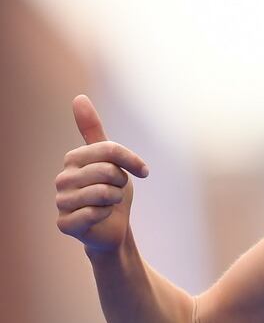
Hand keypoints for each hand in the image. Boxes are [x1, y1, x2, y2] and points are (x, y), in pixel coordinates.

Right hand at [55, 95, 148, 252]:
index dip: (132, 161)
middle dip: (122, 183)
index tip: (143, 170)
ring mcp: (61, 201)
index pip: (109, 150)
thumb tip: (78, 97)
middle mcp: (62, 178)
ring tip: (109, 203)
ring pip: (103, 193)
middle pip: (108, 171)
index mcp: (73, 158)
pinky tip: (100, 217)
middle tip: (117, 191)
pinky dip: (106, 215)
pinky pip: (95, 213)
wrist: (113, 225)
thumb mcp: (111, 158)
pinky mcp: (64, 223)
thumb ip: (94, 129)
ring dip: (115, 199)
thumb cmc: (113, 189)